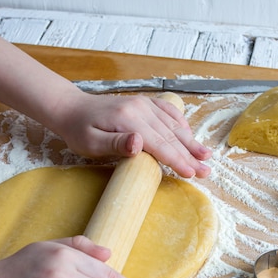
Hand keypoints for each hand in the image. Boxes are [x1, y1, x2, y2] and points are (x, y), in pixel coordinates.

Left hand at [54, 90, 211, 177]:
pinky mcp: (144, 103)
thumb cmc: (79, 130)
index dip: (177, 160)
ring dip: (191, 141)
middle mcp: (141, 108)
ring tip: (206, 156)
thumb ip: (116, 143)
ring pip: (173, 125)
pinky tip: (190, 135)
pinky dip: (181, 124)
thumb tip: (139, 143)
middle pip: (171, 135)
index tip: (191, 173)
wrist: (71, 108)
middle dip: (190, 154)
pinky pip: (168, 112)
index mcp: (129, 119)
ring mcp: (144, 104)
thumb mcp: (90, 143)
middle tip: (206, 172)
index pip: (159, 143)